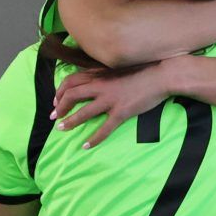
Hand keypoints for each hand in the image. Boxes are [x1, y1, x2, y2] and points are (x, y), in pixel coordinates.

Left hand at [56, 62, 174, 148]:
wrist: (161, 75)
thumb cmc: (142, 71)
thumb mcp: (117, 69)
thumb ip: (103, 74)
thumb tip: (91, 81)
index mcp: (99, 74)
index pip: (71, 81)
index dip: (59, 92)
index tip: (56, 101)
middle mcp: (101, 85)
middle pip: (71, 95)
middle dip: (59, 107)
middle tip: (54, 117)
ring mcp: (110, 99)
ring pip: (83, 112)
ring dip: (70, 122)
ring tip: (61, 129)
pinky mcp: (121, 112)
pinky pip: (104, 128)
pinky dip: (94, 139)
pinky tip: (86, 146)